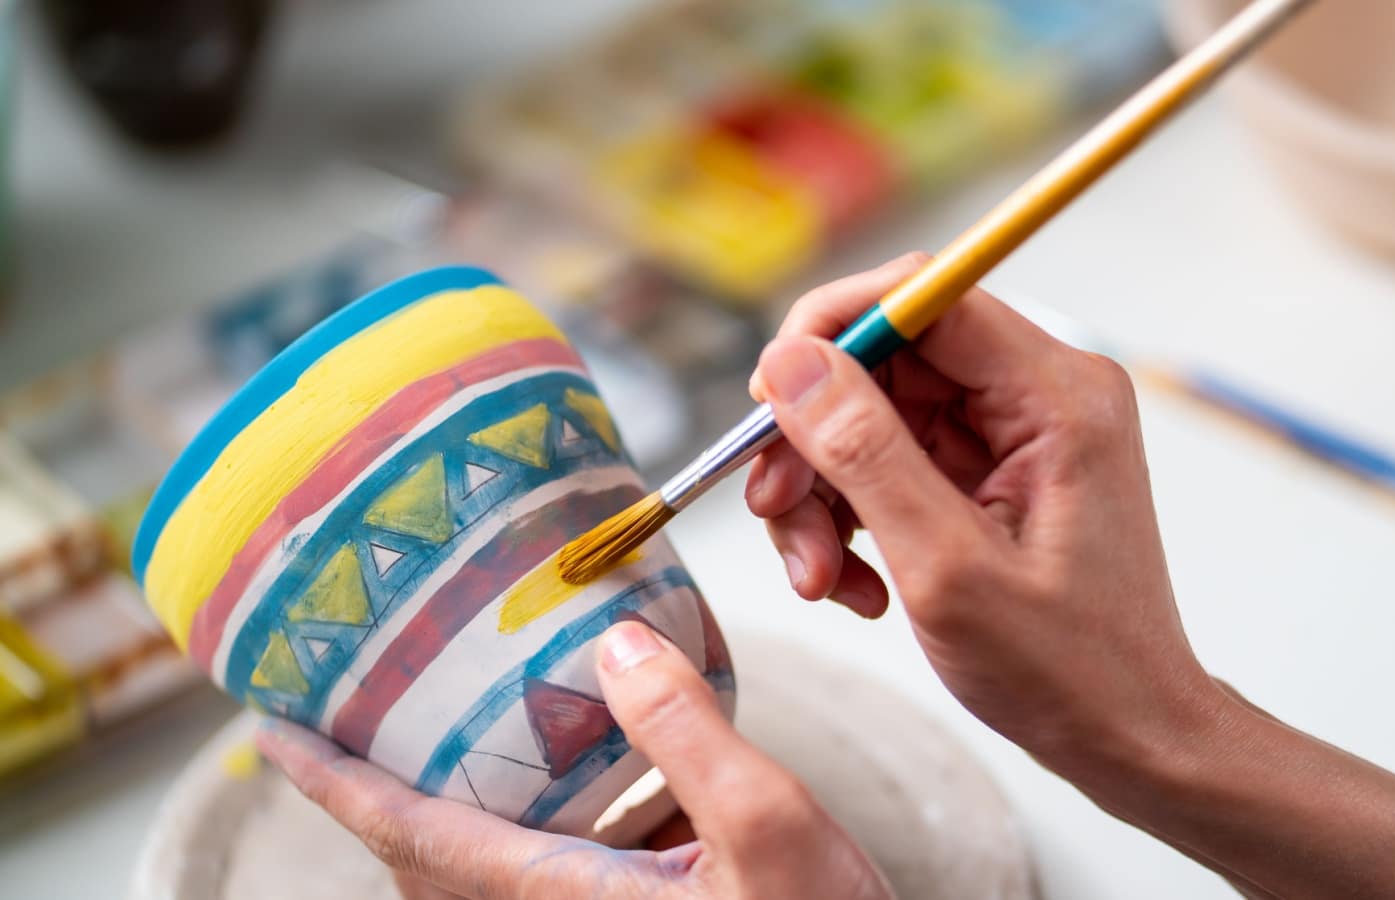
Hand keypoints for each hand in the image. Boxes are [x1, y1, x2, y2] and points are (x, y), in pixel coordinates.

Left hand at [257, 622, 891, 899]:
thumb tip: (614, 647)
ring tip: (454, 732)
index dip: (334, 781)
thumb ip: (689, 734)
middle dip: (378, 794)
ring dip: (452, 807)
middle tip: (355, 718)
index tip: (272, 729)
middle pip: (430, 861)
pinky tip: (601, 767)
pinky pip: (554, 872)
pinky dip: (537, 818)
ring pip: (488, 871)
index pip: (412, 836)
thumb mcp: (772, 831)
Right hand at [746, 253, 1227, 790]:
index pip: (923, 296)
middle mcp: (1038, 394)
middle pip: (884, 360)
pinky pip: (887, 462)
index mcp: (1057, 395)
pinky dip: (851, 518)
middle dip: (813, 437)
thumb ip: (866, 453)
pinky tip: (855, 585)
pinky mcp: (986, 472)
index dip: (830, 328)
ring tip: (819, 577)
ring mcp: (1011, 433)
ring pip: (871, 415)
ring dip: (824, 492)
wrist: (1126, 737)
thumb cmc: (1069, 670)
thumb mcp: (947, 565)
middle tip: (777, 510)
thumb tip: (790, 363)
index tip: (766, 395)